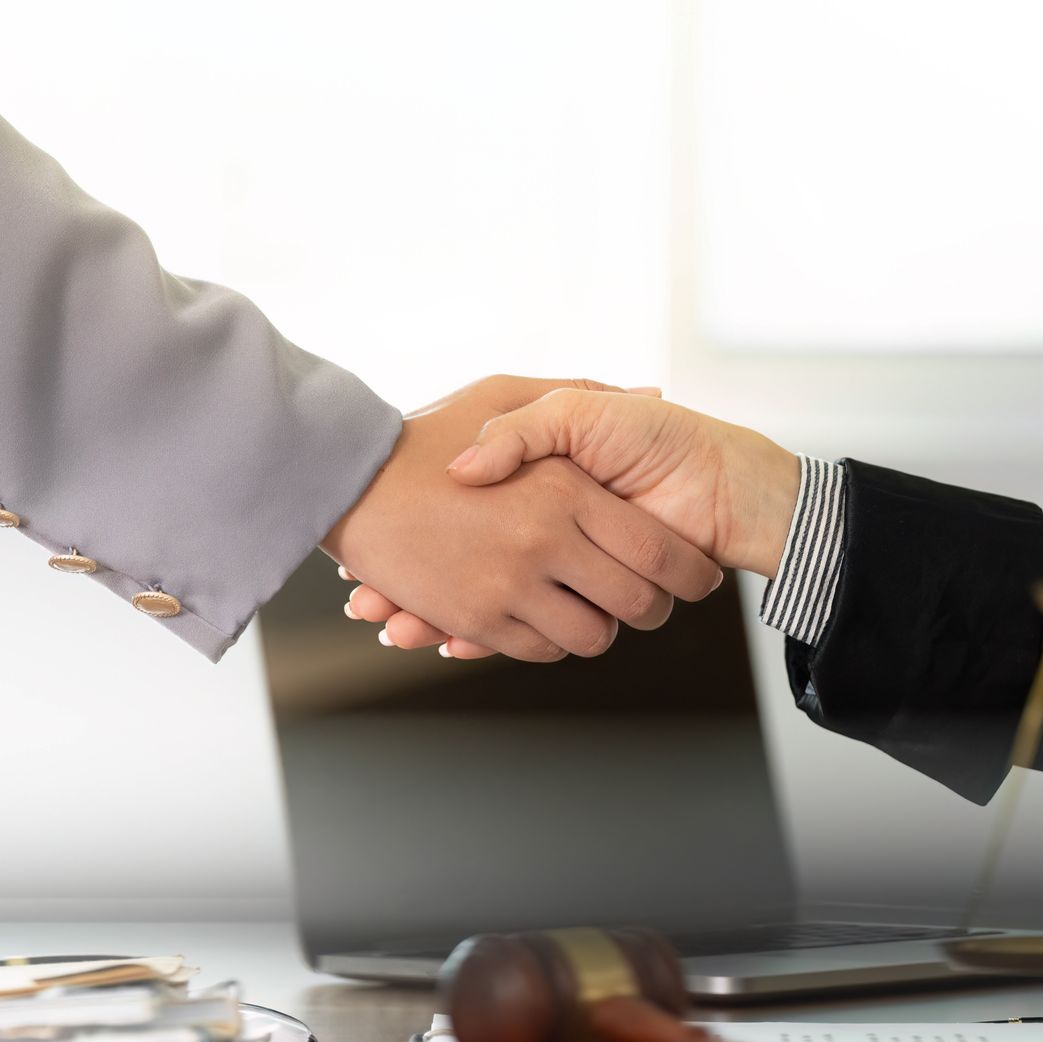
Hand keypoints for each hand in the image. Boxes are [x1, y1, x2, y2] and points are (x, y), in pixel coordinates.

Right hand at [321, 376, 722, 661]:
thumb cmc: (428, 429)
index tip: (696, 576)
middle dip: (653, 608)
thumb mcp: (505, 392)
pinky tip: (546, 615)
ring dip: (599, 628)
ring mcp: (508, 585)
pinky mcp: (476, 618)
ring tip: (594, 609)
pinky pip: (539, 650)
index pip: (657, 551)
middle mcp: (543, 541)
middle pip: (636, 604)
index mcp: (564, 488)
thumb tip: (654, 394)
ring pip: (590, 637)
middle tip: (652, 602)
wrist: (346, 477)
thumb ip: (580, 397)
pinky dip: (551, 641)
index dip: (688, 572)